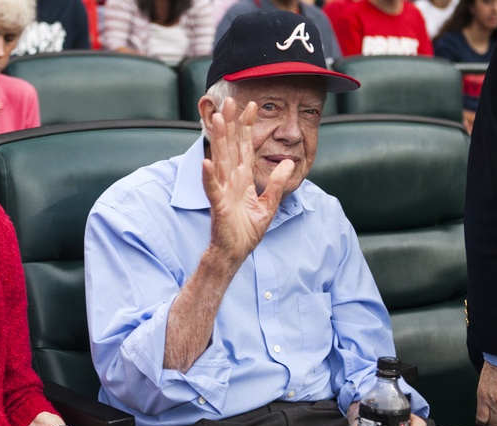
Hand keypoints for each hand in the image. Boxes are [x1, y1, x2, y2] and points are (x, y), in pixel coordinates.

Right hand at [202, 97, 293, 265]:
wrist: (234, 254)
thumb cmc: (247, 232)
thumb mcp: (269, 205)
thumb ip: (278, 183)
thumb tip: (290, 163)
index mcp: (242, 179)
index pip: (245, 147)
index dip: (247, 127)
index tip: (252, 105)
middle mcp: (230, 181)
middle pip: (230, 147)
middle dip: (230, 124)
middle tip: (229, 100)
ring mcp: (222, 192)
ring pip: (220, 161)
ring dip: (218, 140)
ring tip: (216, 119)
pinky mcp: (218, 206)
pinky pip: (212, 189)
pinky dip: (209, 177)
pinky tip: (206, 162)